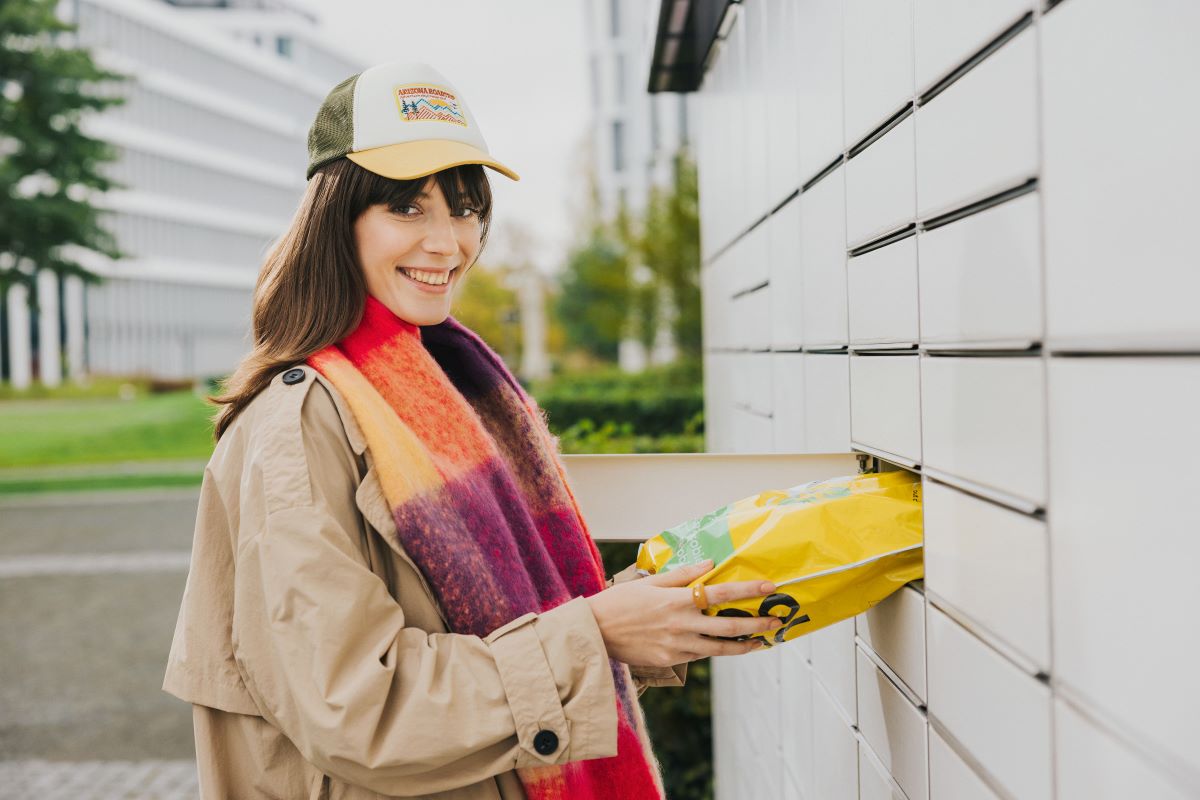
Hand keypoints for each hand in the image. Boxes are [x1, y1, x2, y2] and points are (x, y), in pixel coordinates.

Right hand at [586, 560, 782, 666]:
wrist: (594, 632)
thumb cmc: (620, 602)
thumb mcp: (650, 582)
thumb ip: (683, 574)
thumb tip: (710, 564)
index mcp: (677, 600)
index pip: (720, 592)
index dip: (747, 589)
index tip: (769, 587)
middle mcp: (681, 623)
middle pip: (729, 625)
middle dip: (757, 624)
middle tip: (777, 622)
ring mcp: (677, 645)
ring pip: (719, 647)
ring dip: (742, 645)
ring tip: (759, 642)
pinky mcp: (670, 660)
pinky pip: (699, 655)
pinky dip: (715, 650)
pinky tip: (726, 646)